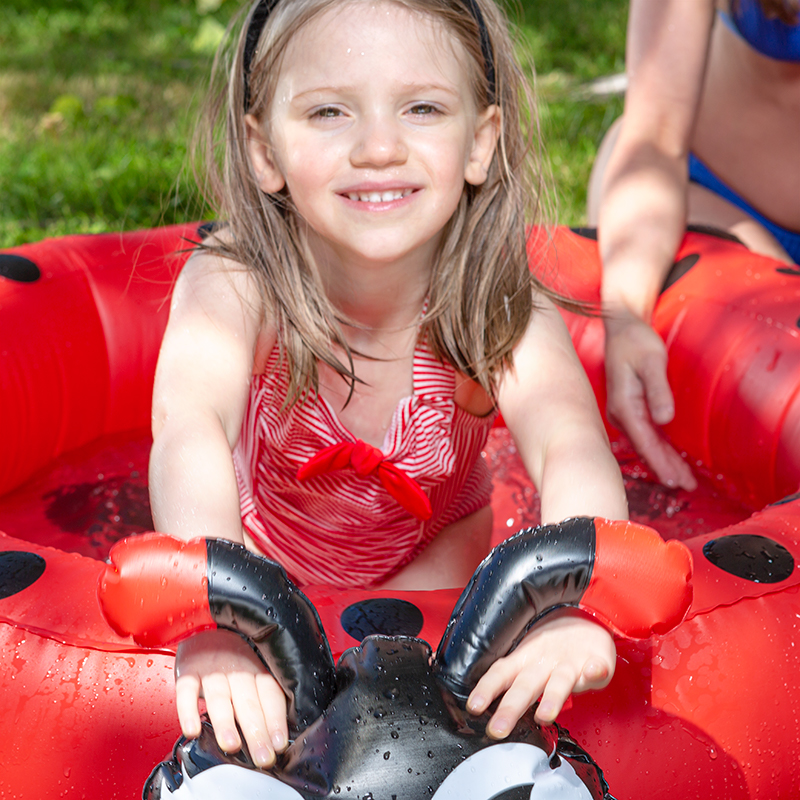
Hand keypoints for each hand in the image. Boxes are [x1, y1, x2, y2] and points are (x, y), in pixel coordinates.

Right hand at [175, 628, 287, 767]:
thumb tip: (275, 732)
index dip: (276, 719)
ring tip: (232, 746)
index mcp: (255, 667)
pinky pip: (186, 691)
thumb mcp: (251, 667)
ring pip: (219, 697)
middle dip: (256, 731)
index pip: (270, 694)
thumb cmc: (231, 652)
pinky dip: (188, 710)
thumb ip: (260, 695)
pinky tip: (192, 729)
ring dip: (225, 723)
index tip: (280, 743)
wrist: (203, 618)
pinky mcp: (187, 671)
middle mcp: (236, 667)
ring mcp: (210, 669)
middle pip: (248, 701)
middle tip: (262, 757)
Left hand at [466, 610, 615, 736]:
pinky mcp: (596, 660)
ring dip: (552, 698)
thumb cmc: (553, 646)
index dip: (486, 689)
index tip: (473, 707)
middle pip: (525, 686)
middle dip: (510, 708)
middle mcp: (544, 662)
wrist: (586, 620)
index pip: (500, 674)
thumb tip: (483, 701)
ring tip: (545, 715)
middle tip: (498, 729)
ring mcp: (570, 662)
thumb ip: (511, 682)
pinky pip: (597, 666)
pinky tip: (594, 673)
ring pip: (560, 681)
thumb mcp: (527, 659)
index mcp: (525, 661)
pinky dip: (595, 670)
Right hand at [604, 314, 696, 489]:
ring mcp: (623, 412)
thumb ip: (658, 390)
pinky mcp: (629, 409)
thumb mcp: (651, 361)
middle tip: (685, 486)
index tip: (675, 479)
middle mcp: (620, 413)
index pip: (644, 441)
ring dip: (661, 461)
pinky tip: (668, 458)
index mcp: (624, 405)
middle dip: (664, 468)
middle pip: (644, 448)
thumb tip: (664, 419)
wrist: (621, 329)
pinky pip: (644, 434)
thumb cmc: (636, 342)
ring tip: (682, 479)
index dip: (661, 462)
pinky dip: (657, 449)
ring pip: (644, 444)